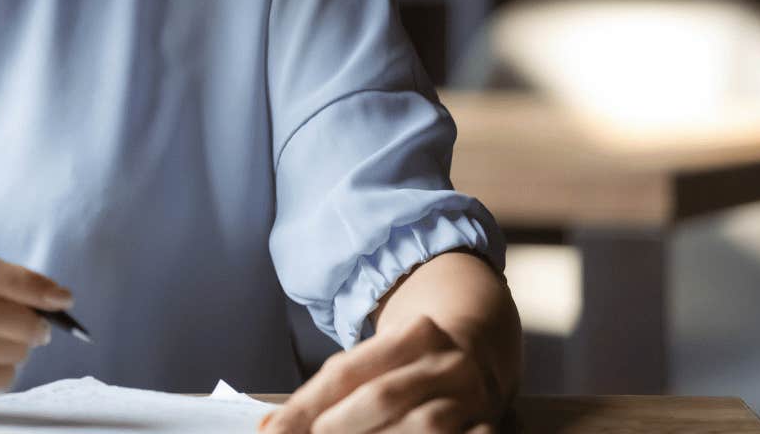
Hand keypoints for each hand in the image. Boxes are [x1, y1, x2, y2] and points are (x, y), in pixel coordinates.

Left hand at [260, 315, 502, 433]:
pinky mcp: (489, 428)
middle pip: (383, 397)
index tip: (276, 433)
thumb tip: (270, 429)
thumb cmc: (408, 365)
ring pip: (423, 426)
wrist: (480, 355)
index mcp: (414, 335)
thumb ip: (323, 395)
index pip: (347, 372)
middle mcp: (447, 363)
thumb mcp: (371, 362)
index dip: (308, 406)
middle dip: (341, 426)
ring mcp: (473, 397)